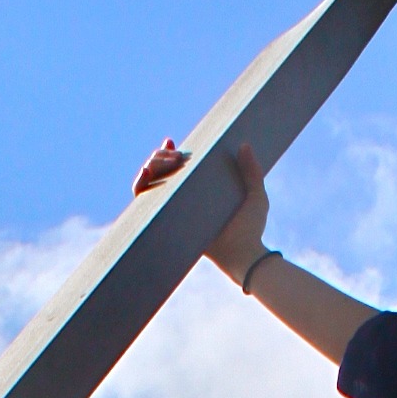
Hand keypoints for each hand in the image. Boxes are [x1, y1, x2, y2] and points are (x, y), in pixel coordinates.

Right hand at [133, 138, 271, 286]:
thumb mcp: (256, 195)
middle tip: (176, 155)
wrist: (242, 254)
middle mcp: (187, 199)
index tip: (171, 143)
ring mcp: (177, 211)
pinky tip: (146, 175)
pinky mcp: (169, 224)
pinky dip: (140, 187)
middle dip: (160, 157)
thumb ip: (252, 171)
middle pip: (161, 172)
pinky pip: (145, 206)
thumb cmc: (250, 228)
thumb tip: (244, 144)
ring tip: (164, 161)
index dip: (168, 153)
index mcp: (202, 188)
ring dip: (151, 167)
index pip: (179, 167)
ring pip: (150, 185)